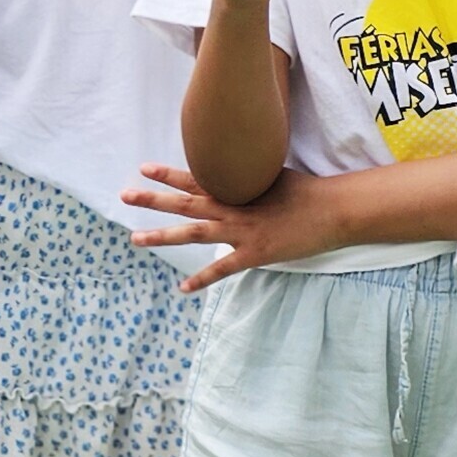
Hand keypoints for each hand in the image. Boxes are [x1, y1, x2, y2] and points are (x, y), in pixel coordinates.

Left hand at [120, 163, 343, 292]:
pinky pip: (222, 269)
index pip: (196, 178)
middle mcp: (233, 209)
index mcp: (237, 189)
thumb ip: (246, 179)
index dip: (169, 174)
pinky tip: (181, 287)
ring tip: (135, 239)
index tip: (142, 168)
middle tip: (124, 195)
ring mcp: (242, 232)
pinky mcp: (255, 253)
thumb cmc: (306, 191)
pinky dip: (201, 279)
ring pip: (194, 233)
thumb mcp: (271, 177)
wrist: (333, 210)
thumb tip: (231, 172)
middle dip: (153, 200)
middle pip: (185, 203)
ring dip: (163, 236)